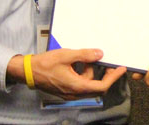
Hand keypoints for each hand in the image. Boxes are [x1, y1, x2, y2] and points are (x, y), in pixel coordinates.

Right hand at [7, 48, 125, 99]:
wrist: (28, 72)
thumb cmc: (45, 64)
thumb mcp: (66, 55)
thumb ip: (84, 55)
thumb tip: (100, 54)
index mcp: (76, 86)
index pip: (101, 86)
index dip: (113, 78)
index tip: (120, 69)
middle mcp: (74, 93)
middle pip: (96, 87)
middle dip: (103, 75)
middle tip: (107, 63)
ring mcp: (70, 93)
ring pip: (88, 84)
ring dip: (90, 72)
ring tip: (83, 58)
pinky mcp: (66, 90)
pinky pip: (80, 83)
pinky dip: (83, 74)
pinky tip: (77, 63)